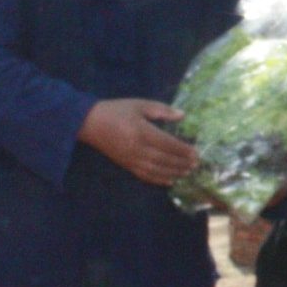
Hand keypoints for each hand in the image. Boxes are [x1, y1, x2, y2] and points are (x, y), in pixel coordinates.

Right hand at [80, 98, 199, 186]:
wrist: (90, 123)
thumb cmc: (117, 110)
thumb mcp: (139, 104)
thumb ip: (162, 110)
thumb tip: (182, 115)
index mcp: (141, 131)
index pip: (167, 144)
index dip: (183, 150)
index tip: (196, 153)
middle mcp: (138, 148)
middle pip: (164, 159)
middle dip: (181, 163)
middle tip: (196, 164)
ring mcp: (131, 159)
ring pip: (157, 170)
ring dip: (174, 173)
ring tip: (187, 173)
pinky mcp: (126, 165)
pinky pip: (145, 176)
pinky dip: (159, 180)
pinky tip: (170, 181)